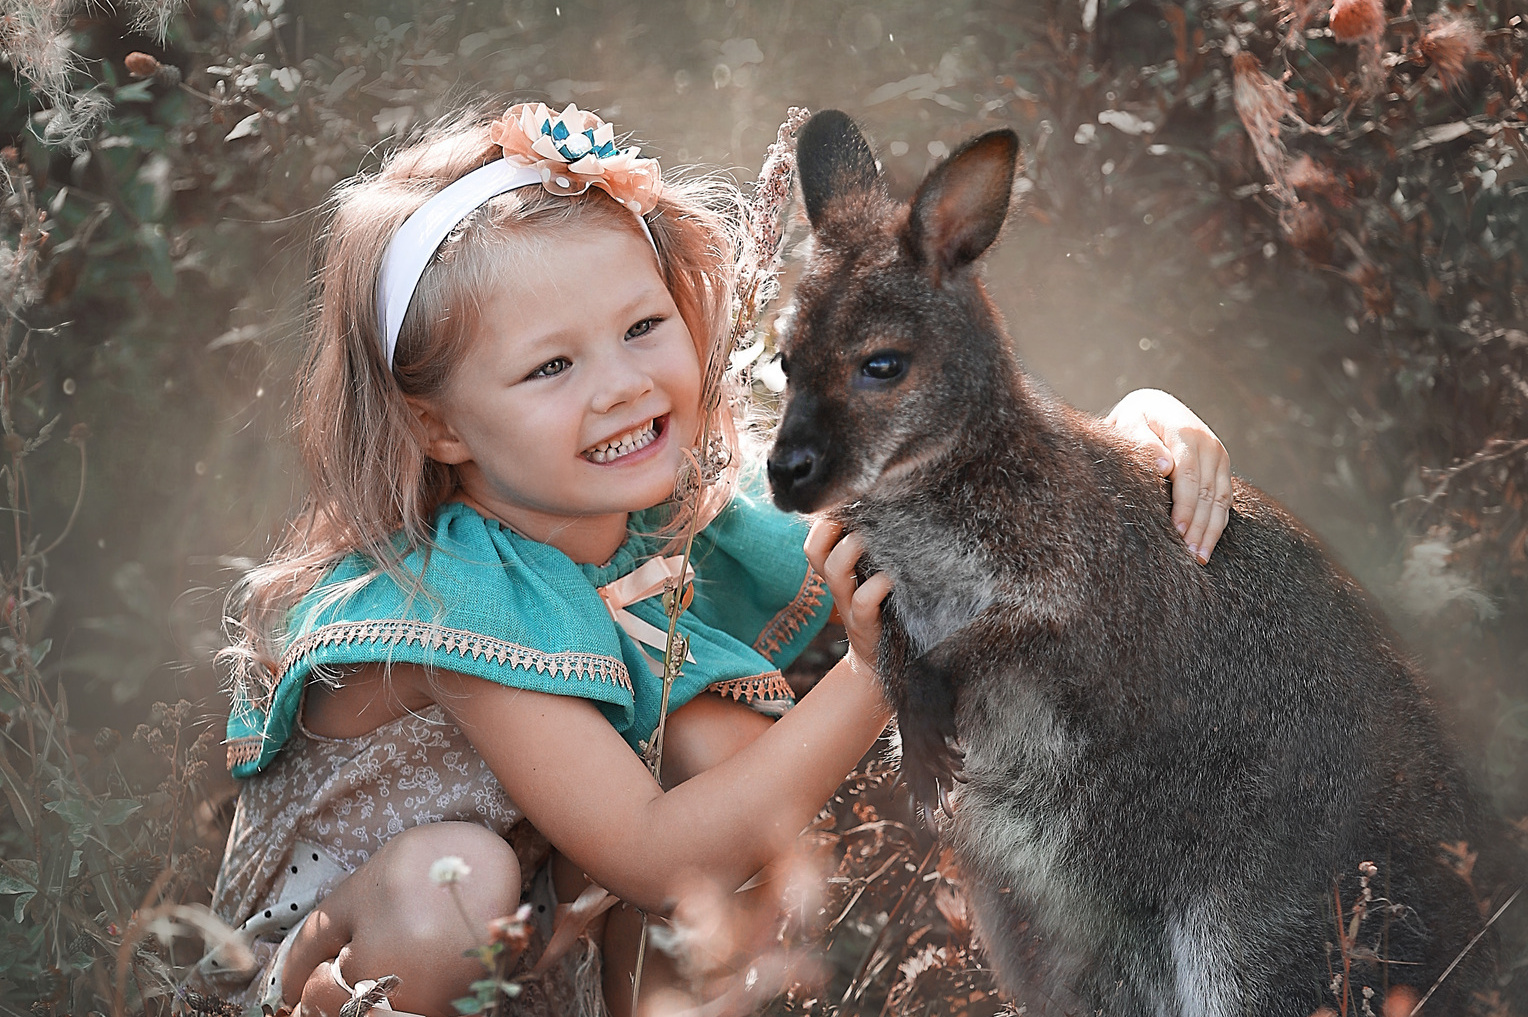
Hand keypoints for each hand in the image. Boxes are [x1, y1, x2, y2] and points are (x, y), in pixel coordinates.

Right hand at [803, 517, 892, 669]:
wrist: (881, 660)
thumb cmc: (883, 609)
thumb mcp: (873, 577)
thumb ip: (874, 551)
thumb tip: (892, 508)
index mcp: (837, 570)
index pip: (815, 539)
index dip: (824, 518)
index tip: (848, 499)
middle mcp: (837, 585)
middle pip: (815, 551)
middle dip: (831, 527)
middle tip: (857, 513)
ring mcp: (847, 605)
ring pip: (834, 571)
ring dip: (850, 549)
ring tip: (871, 537)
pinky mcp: (865, 625)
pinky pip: (863, 601)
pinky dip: (877, 585)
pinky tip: (893, 577)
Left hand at [1106, 388, 1231, 562]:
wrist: (1155, 407)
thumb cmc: (1135, 419)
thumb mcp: (1130, 422)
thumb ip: (1143, 441)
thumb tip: (1163, 467)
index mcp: (1185, 432)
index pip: (1188, 474)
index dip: (1185, 505)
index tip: (1177, 531)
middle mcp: (1208, 444)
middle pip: (1208, 492)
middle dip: (1199, 526)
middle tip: (1188, 555)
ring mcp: (1218, 456)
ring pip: (1220, 499)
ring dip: (1211, 531)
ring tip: (1199, 557)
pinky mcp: (1221, 468)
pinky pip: (1224, 499)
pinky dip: (1217, 523)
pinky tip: (1207, 544)